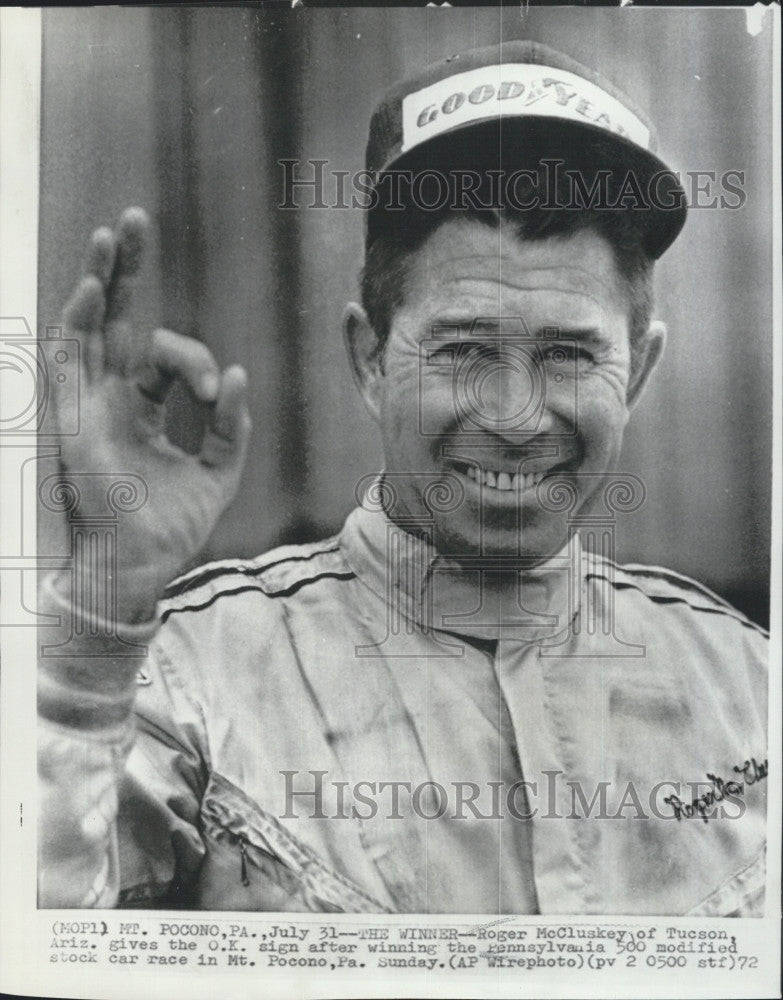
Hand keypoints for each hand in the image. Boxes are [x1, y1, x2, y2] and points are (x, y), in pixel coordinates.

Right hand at [54, 207, 251, 620]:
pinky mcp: (70, 418)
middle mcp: (110, 398)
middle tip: (136, 220)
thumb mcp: (219, 472)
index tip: (217, 392)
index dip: (196, 362)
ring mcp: (87, 404)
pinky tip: (94, 286)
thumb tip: (238, 374)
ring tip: (111, 233)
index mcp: (142, 408)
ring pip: (87, 327)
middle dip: (127, 270)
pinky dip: (79, 323)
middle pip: (116, 320)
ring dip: (98, 279)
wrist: (140, 565)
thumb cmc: (174, 526)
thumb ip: (231, 426)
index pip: (166, 357)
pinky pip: (69, 360)